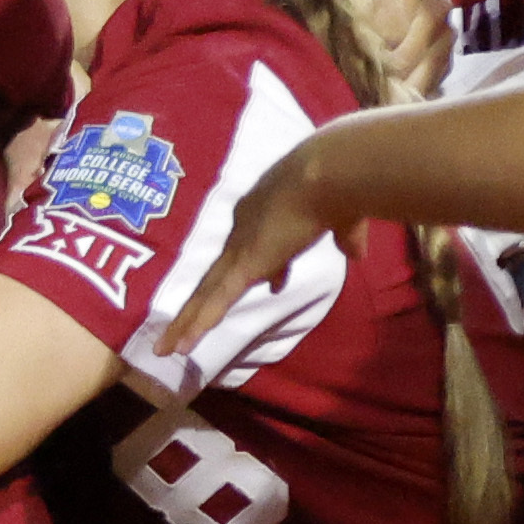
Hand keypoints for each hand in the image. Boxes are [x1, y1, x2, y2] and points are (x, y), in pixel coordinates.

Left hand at [147, 168, 344, 369]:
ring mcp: (240, 248)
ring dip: (187, 321)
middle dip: (200, 301)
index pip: (252, 246)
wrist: (329, 175)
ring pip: (207, 292)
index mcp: (264, 212)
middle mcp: (244, 228)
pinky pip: (216, 301)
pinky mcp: (244, 265)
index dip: (255, 268)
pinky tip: (180, 346)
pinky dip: (198, 324)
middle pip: (216, 273)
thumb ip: (347, 237)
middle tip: (179, 326)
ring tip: (166, 347)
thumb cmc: (340, 190)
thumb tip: (357, 253)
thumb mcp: (345, 218)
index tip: (270, 281)